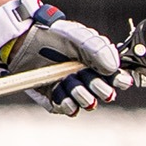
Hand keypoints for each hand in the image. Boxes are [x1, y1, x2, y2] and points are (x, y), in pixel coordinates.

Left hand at [0, 0, 129, 114]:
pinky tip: (63, 95)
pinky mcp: (57, 98)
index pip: (116, 77)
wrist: (25, 43)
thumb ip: (98, 50)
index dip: (120, 80)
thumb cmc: (54, 36)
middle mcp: (87, 78)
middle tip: (89, 80)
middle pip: (103, 92)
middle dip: (99, 89)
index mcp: (97, 63)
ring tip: (71, 84)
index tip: (119, 80)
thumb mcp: (78, 38)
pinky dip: (67, 104)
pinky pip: (67, 108)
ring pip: (86, 102)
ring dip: (82, 95)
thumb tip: (113, 68)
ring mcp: (72, 89)